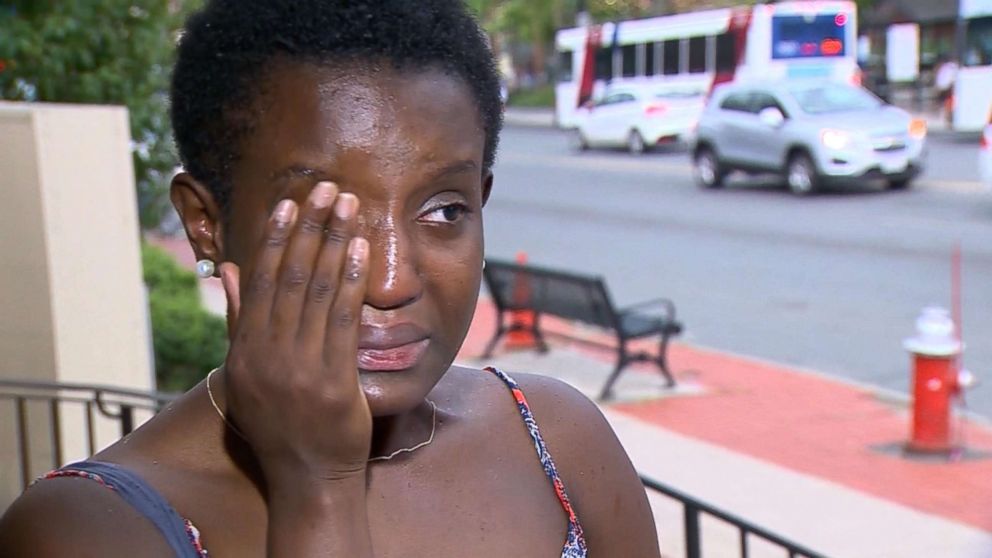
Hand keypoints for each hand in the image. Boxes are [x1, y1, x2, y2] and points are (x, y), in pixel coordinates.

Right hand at [218, 182, 371, 483]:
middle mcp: (267, 353)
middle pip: (290, 276)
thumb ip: (239, 320)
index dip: (277, 238)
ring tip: (347, 205)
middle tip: (326, 188)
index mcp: (245, 349)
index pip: (261, 281)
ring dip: (333, 241)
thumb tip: (228, 270)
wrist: (306, 475)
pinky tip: (360, 249)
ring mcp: (298, 367)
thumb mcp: (246, 372)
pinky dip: (350, 280)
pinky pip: (341, 320)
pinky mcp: (332, 381)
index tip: (291, 202)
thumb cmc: (279, 422)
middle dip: (310, 227)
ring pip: (316, 291)